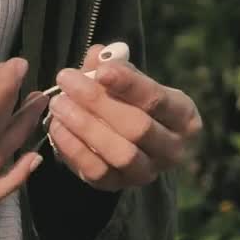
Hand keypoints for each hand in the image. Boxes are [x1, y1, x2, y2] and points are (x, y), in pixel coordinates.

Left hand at [44, 45, 201, 191]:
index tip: (101, 70)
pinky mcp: (118, 186)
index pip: (156, 98)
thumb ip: (112, 66)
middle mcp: (173, 148)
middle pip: (138, 127)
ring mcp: (147, 172)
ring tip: (59, 103)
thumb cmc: (127, 100)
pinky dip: (74, 148)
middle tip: (66, 80)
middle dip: (98, 102)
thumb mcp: (125, 80)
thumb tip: (99, 54)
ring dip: (85, 126)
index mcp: (182, 115)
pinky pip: (97, 171)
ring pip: (121, 153)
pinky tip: (56, 126)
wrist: (122, 137)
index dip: (128, 83)